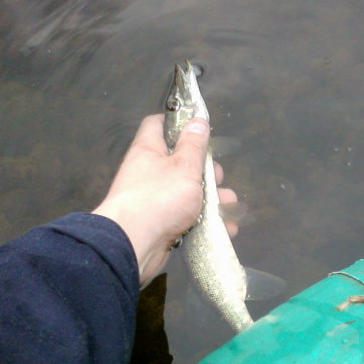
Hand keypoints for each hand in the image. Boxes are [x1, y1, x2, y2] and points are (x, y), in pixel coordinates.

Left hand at [93, 114, 237, 284]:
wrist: (134, 243)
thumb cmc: (159, 197)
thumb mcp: (184, 166)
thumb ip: (194, 145)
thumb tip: (197, 121)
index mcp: (149, 151)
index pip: (158, 125)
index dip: (178, 123)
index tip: (199, 128)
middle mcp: (149, 173)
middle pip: (181, 163)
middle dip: (206, 172)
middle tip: (218, 178)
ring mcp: (154, 200)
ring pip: (188, 193)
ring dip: (212, 200)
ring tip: (229, 207)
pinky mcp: (161, 224)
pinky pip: (187, 218)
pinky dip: (206, 222)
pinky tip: (226, 228)